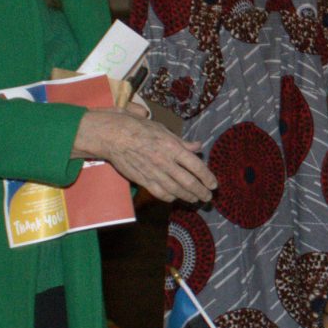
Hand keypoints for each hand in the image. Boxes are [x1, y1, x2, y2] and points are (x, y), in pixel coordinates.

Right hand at [76, 108, 215, 203]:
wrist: (113, 136)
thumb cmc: (138, 128)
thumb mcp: (163, 129)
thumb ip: (182, 142)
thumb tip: (198, 146)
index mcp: (172, 147)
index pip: (196, 166)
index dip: (207, 177)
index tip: (214, 184)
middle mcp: (165, 162)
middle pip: (188, 182)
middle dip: (201, 192)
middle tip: (208, 198)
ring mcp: (154, 173)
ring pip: (176, 190)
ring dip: (188, 197)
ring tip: (196, 199)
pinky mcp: (143, 180)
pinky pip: (160, 193)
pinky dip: (170, 197)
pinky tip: (175, 198)